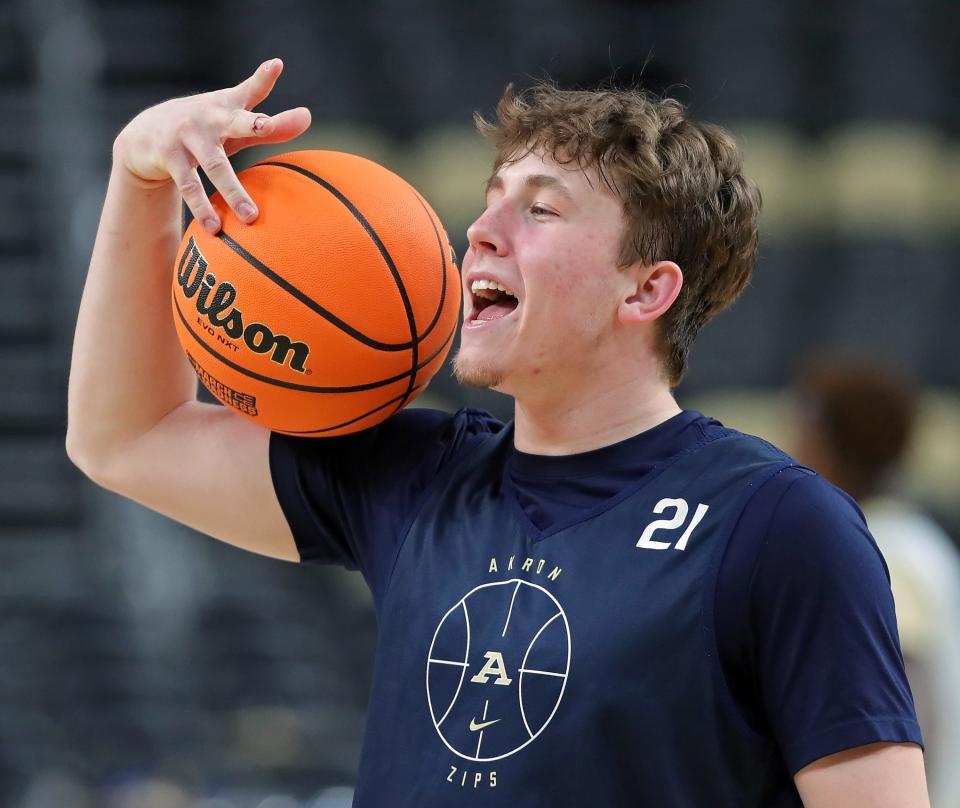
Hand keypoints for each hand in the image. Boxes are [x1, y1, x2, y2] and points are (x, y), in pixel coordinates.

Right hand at [113, 58, 310, 232]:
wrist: (143, 136)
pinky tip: (215, 228)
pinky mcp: (170, 158)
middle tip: (266, 127)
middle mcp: (208, 117)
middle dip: (254, 124)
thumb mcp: (234, 124)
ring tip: (250, 216)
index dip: (262, 78)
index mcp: (227, 107)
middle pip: (236, 123)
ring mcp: (187, 137)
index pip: (250, 91)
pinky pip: (190, 186)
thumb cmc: (204, 129)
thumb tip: (308, 117)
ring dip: (232, 190)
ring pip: (214, 165)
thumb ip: (271, 124)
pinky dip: (203, 207)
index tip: (275, 65)